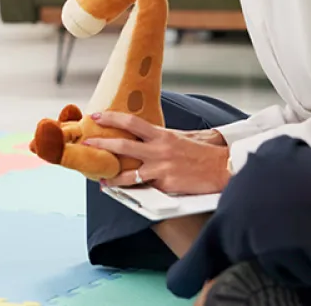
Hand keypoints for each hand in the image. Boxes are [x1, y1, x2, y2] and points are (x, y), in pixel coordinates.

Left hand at [83, 112, 230, 194]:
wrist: (224, 168)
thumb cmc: (204, 153)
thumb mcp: (182, 137)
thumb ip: (162, 137)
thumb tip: (145, 136)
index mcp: (163, 135)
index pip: (132, 123)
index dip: (112, 118)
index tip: (96, 116)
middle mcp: (159, 150)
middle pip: (123, 146)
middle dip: (101, 145)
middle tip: (87, 144)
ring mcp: (161, 169)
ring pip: (128, 174)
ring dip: (112, 177)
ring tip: (102, 178)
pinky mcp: (166, 186)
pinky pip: (145, 188)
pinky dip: (135, 190)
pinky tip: (125, 192)